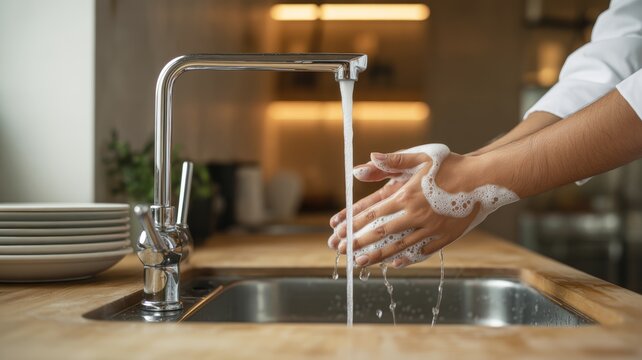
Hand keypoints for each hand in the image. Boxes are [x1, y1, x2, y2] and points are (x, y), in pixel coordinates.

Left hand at [328, 144, 516, 267]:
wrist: (485, 179)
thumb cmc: (452, 166)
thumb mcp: (422, 157)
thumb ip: (394, 161)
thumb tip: (370, 158)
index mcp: (407, 195)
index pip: (372, 213)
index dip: (353, 223)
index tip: (338, 231)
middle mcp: (416, 214)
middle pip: (381, 233)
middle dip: (358, 243)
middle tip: (342, 251)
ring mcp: (430, 229)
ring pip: (399, 246)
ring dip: (377, 256)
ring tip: (361, 263)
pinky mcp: (445, 238)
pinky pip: (422, 251)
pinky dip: (407, 258)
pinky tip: (395, 264)